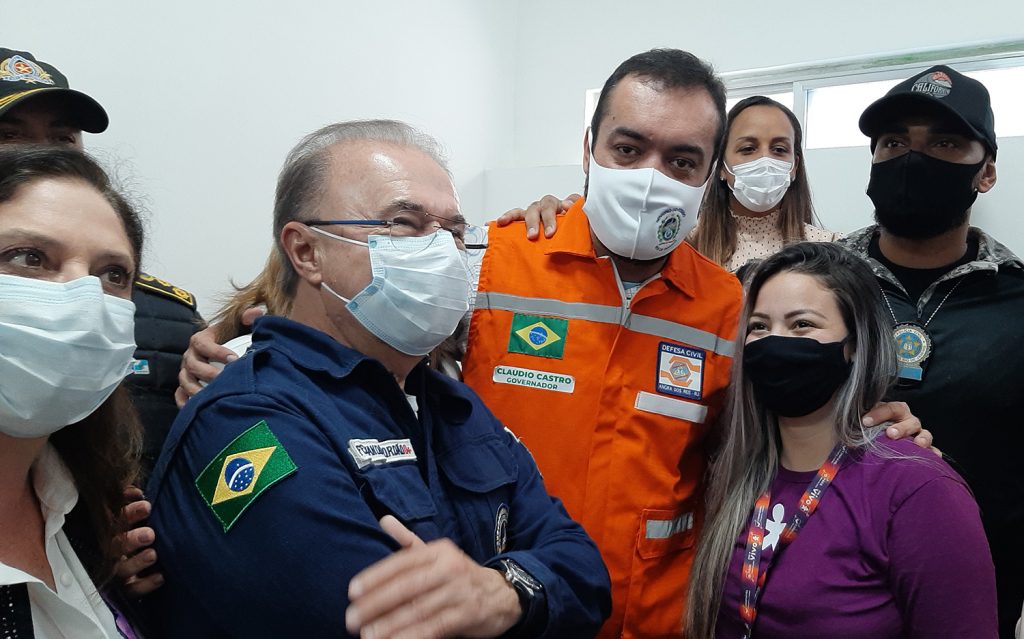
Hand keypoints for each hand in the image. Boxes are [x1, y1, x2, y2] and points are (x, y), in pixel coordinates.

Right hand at [114, 487, 163, 596]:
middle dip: (131, 539)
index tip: (147, 507)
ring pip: (122, 569)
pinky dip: (145, 585)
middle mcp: (114, 552)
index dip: (129, 513)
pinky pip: (133, 591)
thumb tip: (135, 492)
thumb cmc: (142, 530)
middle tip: (150, 534)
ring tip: (153, 554)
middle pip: (116, 546)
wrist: (147, 562)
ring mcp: (120, 571)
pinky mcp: (127, 589)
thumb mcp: (137, 515)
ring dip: (137, 562)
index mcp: (115, 531)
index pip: (116, 521)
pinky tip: (160, 577)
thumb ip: (133, 502)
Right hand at [174, 307, 263, 407]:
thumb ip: (248, 317)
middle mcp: (190, 356)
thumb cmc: (231, 338)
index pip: (203, 345)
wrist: (224, 350)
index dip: (217, 352)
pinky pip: (179, 395)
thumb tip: (256, 313)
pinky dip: (185, 402)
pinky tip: (195, 408)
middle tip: (225, 380)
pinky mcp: (184, 385)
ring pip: (185, 381)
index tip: (234, 359)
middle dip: (209, 373)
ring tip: (213, 397)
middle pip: (193, 365)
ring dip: (197, 390)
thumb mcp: (238, 325)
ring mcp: (186, 371)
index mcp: (200, 340)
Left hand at [345, 516, 520, 638]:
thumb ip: (408, 541)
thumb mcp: (437, 554)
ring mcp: (459, 592)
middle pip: (407, 587)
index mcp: (438, 551)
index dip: (376, 576)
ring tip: (368, 635)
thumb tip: (383, 520)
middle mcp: (449, 568)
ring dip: (390, 625)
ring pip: (419, 610)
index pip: (402, 562)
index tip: (353, 591)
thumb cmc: (460, 574)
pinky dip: (413, 636)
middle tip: (352, 618)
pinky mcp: (468, 615)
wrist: (502, 593)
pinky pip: (435, 628)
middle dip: (376, 604)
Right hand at [494, 193, 579, 239]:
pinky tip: (501, 222)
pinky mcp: (526, 219)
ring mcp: (538, 211)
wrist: (567, 248)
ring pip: (532, 209)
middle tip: (549, 233)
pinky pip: (515, 215)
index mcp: (568, 208)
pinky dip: (508, 217)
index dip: (569, 202)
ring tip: (531, 235)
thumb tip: (574, 209)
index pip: (571, 199)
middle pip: (548, 204)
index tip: (568, 208)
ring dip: (531, 222)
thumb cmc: (573, 237)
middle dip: (548, 218)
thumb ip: (583, 221)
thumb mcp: (584, 231)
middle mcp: (552, 207)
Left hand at [862, 401, 938, 455]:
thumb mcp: (864, 422)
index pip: (890, 408)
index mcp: (895, 411)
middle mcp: (908, 421)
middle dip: (901, 428)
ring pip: (925, 434)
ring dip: (922, 439)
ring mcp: (918, 435)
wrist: (877, 442)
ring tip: (917, 445)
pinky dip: (933, 453)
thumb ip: (860, 420)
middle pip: (910, 421)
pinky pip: (933, 451)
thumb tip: (849, 425)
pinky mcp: (924, 449)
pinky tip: (933, 457)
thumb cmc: (870, 429)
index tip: (865, 421)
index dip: (879, 413)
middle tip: (890, 434)